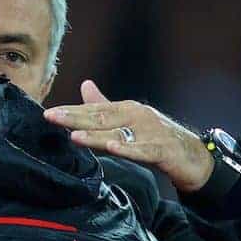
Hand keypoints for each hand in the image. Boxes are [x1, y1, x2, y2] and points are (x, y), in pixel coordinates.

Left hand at [44, 81, 214, 192]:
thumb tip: (84, 85)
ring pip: (119, 134)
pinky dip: (128, 149)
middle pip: (102, 118)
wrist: (193, 156)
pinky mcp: (163, 150)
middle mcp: (137, 116)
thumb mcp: (128, 121)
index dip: (71, 112)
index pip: (94, 110)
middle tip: (51, 117)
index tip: (48, 113)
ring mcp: (151, 132)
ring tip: (74, 135)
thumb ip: (105, 106)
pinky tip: (112, 148)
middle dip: (75, 118)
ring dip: (96, 135)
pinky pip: (143, 150)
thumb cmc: (157, 138)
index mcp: (126, 110)